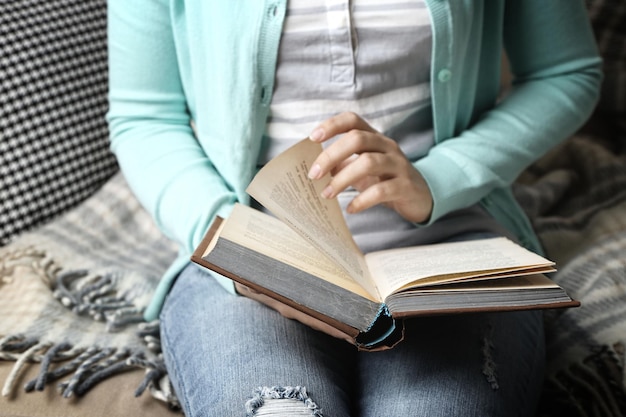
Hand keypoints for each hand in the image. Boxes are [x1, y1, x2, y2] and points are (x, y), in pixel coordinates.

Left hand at [307, 112, 432, 222]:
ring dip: (342, 179)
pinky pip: (382, 191)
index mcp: (374, 138)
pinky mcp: (406, 186)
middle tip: (314, 175)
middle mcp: (387, 146)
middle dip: (331, 155)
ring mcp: (399, 165)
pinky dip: (362, 200)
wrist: (421, 196)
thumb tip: (316, 167)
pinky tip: (351, 209)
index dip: (332, 125)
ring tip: (327, 194)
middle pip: (357, 138)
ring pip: (369, 163)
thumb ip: (341, 164)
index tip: (312, 138)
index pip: (353, 120)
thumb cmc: (385, 180)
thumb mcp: (361, 169)